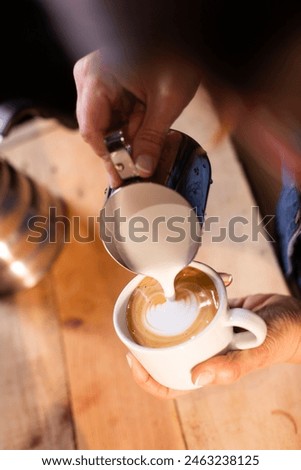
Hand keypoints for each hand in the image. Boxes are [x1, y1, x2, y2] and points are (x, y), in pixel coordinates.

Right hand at [74, 50, 200, 186]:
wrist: (184, 35)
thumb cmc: (176, 52)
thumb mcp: (167, 100)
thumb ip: (152, 137)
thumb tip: (143, 168)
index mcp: (96, 76)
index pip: (91, 130)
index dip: (108, 156)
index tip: (122, 176)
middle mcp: (91, 78)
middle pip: (99, 129)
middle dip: (124, 146)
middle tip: (141, 165)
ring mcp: (98, 81)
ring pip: (108, 125)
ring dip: (131, 135)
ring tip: (152, 130)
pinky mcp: (109, 85)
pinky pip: (116, 114)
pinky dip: (133, 124)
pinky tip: (147, 124)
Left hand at [126, 294, 300, 398]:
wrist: (298, 316)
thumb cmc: (283, 339)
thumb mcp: (258, 352)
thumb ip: (232, 366)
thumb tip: (196, 377)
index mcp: (210, 367)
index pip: (170, 383)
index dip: (147, 378)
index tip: (131, 359)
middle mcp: (205, 349)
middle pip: (166, 350)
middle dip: (148, 337)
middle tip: (137, 319)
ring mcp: (209, 329)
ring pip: (181, 322)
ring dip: (175, 306)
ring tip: (167, 289)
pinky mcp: (217, 309)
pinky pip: (201, 299)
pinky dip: (206, 285)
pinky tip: (218, 277)